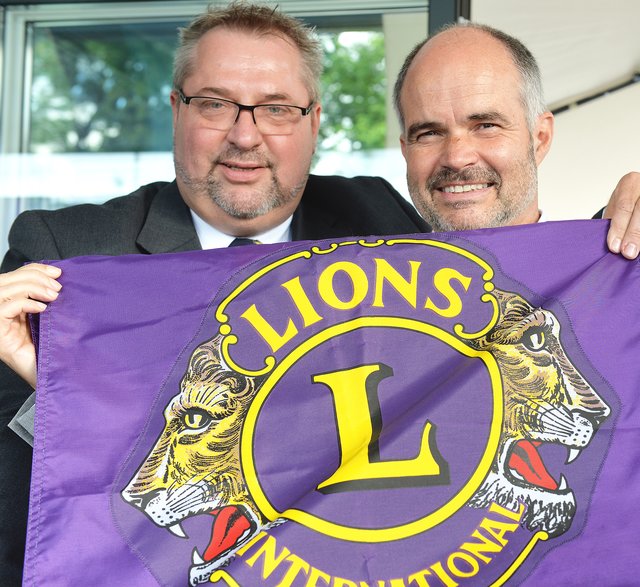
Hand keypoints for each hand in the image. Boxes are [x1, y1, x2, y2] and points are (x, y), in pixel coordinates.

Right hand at [0, 263, 61, 387]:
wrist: (51, 376)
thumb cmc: (52, 348)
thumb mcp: (50, 317)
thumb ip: (47, 298)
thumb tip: (58, 277)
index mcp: (11, 304)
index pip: (15, 276)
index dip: (34, 269)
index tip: (57, 271)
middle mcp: (0, 312)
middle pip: (7, 280)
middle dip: (35, 277)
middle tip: (58, 287)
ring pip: (4, 291)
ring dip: (32, 288)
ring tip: (54, 296)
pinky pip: (5, 309)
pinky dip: (25, 304)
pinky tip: (43, 309)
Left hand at [603, 172, 639, 258]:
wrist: (638, 193)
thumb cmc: (626, 202)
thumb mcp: (616, 207)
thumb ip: (615, 222)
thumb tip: (613, 245)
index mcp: (629, 183)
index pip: (624, 207)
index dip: (619, 228)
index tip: (614, 247)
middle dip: (633, 234)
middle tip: (628, 252)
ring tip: (638, 251)